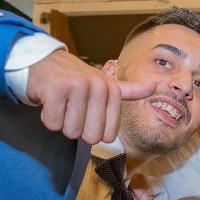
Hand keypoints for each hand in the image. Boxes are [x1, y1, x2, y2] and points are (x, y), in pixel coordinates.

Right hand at [26, 49, 156, 143]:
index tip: (87, 114)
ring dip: (62, 122)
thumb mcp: (105, 83)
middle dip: (77, 129)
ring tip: (61, 104)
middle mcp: (97, 87)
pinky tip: (50, 102)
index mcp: (112, 90)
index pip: (107, 136)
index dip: (93, 131)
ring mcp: (76, 87)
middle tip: (72, 111)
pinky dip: (48, 117)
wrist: (44, 62)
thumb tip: (154, 87)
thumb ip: (128, 90)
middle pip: (90, 137)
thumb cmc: (76, 78)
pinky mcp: (55, 90)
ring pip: (70, 131)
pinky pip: (53, 123)